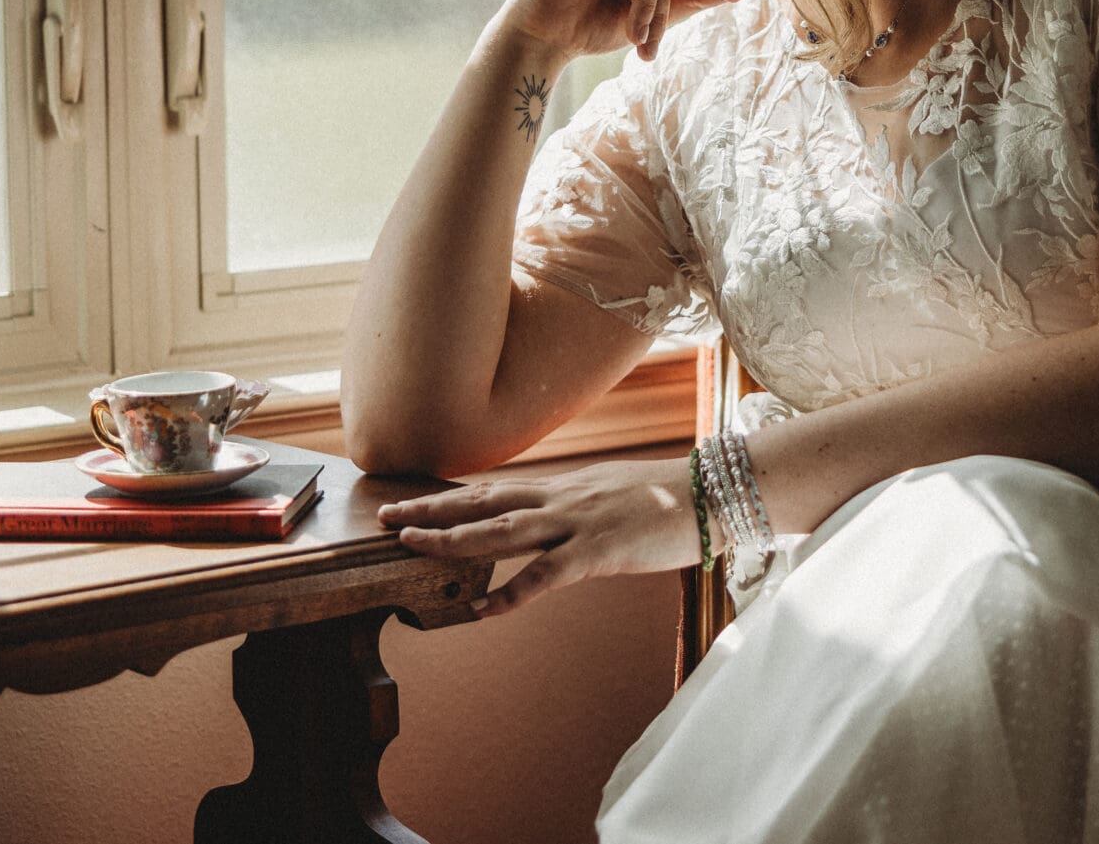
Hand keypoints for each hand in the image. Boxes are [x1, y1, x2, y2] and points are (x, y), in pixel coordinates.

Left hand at [377, 455, 701, 617]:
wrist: (711, 494)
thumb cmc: (665, 498)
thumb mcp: (608, 494)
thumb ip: (573, 506)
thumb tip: (548, 516)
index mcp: (561, 488)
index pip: (491, 491)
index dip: (448, 497)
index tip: (410, 501)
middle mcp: (559, 499)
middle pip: (482, 504)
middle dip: (432, 510)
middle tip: (387, 517)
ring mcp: (577, 523)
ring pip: (501, 532)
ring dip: (453, 539)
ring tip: (413, 546)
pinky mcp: (598, 551)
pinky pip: (544, 576)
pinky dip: (509, 593)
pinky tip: (480, 610)